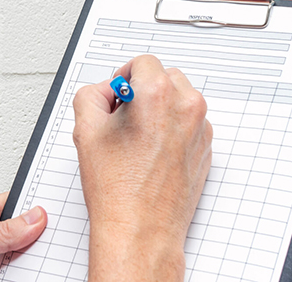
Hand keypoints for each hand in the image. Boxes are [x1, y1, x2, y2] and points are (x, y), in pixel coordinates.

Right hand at [72, 55, 212, 281]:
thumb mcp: (85, 129)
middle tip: (123, 115)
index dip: (123, 75)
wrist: (140, 230)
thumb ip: (92, 94)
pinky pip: (189, 123)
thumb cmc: (117, 189)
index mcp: (157, 94)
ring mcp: (200, 129)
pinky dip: (173, 128)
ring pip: (179, 99)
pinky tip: (151, 151)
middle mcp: (185, 107)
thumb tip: (104, 91)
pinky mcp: (206, 148)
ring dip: (160, 107)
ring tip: (137, 137)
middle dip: (143, 90)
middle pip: (164, 76)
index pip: (142, 62)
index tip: (117, 92)